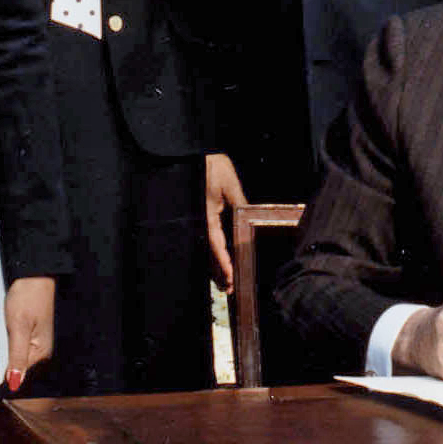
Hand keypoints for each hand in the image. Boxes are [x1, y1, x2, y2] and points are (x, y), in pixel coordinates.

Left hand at [2, 275, 54, 391]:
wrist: (33, 274)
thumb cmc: (29, 297)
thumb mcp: (18, 328)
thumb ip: (17, 357)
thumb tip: (15, 383)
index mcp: (41, 352)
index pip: (16, 372)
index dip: (0, 368)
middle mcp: (40, 349)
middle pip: (13, 362)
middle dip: (0, 354)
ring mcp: (34, 339)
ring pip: (10, 351)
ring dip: (1, 343)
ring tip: (2, 325)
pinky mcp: (28, 330)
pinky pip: (12, 340)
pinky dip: (4, 335)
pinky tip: (3, 323)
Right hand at [203, 153, 248, 290]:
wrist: (191, 154)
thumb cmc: (212, 166)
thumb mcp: (230, 183)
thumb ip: (240, 202)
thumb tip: (251, 218)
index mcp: (208, 215)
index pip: (217, 244)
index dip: (223, 262)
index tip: (230, 276)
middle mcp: (202, 221)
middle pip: (210, 253)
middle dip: (219, 272)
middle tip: (228, 290)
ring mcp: (201, 220)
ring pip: (207, 249)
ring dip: (215, 266)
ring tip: (224, 284)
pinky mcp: (202, 216)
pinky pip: (208, 240)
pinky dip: (214, 254)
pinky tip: (218, 264)